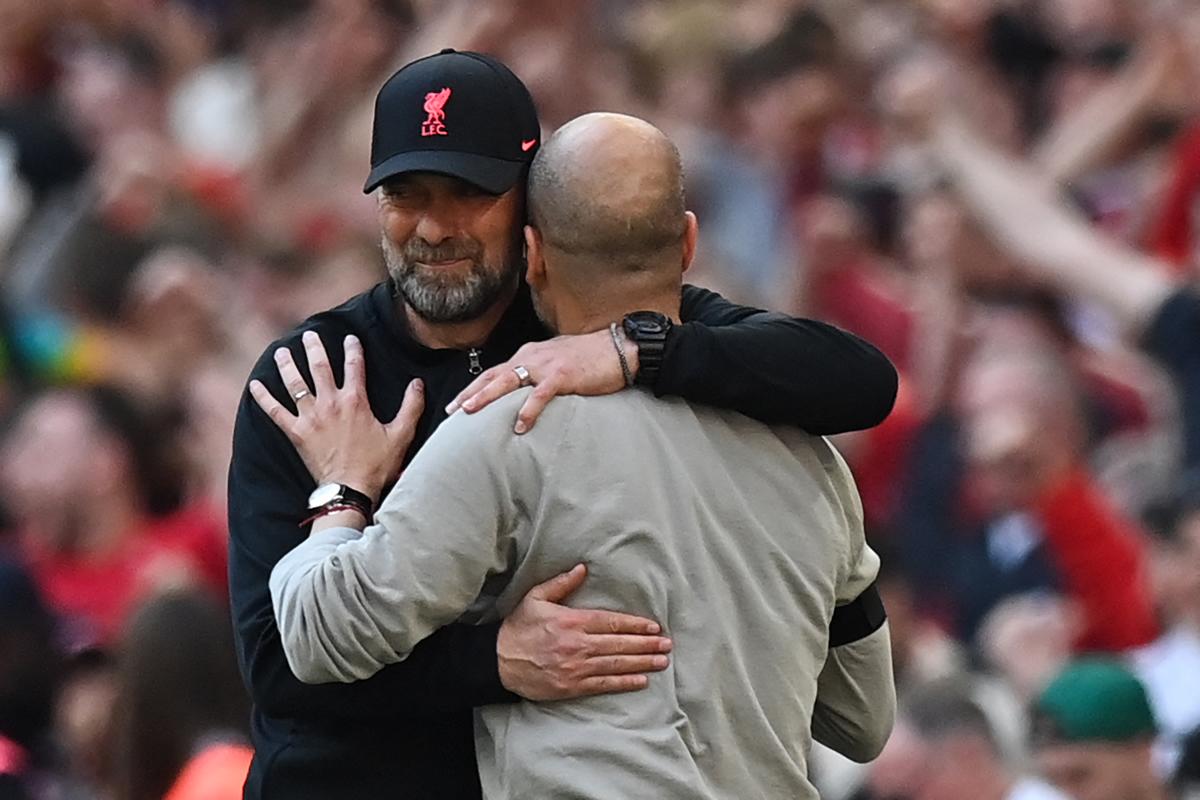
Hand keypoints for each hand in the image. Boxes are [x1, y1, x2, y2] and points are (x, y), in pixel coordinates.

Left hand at [249, 332, 424, 501]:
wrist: (349, 489)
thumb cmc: (377, 465)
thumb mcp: (401, 435)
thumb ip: (411, 407)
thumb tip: (418, 383)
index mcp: (355, 401)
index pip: (354, 365)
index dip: (352, 348)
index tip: (350, 337)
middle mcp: (330, 403)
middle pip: (319, 367)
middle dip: (314, 347)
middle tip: (309, 334)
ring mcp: (310, 417)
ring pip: (295, 383)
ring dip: (287, 365)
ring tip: (281, 351)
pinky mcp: (296, 432)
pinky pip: (275, 411)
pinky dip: (264, 398)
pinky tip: (254, 385)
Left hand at [445, 331, 638, 433]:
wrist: (619, 348)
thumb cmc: (591, 358)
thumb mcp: (557, 362)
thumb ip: (539, 374)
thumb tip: (525, 393)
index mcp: (529, 354)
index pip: (495, 372)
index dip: (474, 387)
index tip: (457, 404)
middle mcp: (532, 357)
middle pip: (493, 375)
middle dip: (469, 393)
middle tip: (450, 411)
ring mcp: (546, 366)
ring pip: (508, 380)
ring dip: (486, 396)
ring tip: (469, 412)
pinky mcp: (563, 376)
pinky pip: (540, 395)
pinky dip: (528, 410)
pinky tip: (519, 426)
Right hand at [497, 564, 671, 699]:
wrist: (499, 660)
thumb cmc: (519, 627)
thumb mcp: (536, 598)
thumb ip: (561, 583)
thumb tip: (582, 569)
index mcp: (572, 621)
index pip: (611, 622)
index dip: (635, 625)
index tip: (654, 627)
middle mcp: (578, 644)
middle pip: (619, 644)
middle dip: (646, 644)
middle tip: (667, 645)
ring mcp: (575, 667)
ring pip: (616, 664)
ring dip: (641, 662)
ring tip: (661, 661)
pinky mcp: (571, 686)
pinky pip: (603, 684)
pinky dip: (623, 682)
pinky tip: (641, 680)